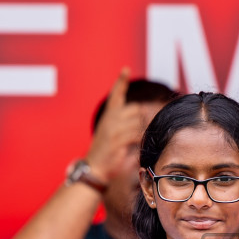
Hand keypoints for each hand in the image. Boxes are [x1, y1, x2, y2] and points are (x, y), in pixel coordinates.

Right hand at [82, 68, 148, 183]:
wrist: (95, 168)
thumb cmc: (106, 152)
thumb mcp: (112, 134)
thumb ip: (124, 123)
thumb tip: (142, 114)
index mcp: (108, 116)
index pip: (115, 95)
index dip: (120, 82)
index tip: (125, 69)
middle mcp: (110, 119)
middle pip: (135, 109)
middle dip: (143, 119)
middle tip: (142, 131)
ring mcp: (112, 129)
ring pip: (138, 122)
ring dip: (142, 132)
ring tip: (136, 142)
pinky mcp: (117, 140)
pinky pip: (136, 135)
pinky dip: (140, 141)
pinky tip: (136, 147)